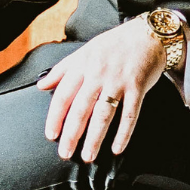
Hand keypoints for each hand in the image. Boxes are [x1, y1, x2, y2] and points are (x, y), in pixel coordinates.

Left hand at [37, 21, 165, 162]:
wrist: (148, 34)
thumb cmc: (116, 43)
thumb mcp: (85, 51)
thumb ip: (62, 69)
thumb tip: (42, 84)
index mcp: (83, 64)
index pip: (63, 94)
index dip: (55, 117)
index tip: (51, 134)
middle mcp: (98, 73)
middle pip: (81, 109)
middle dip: (71, 134)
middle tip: (65, 153)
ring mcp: (118, 81)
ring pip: (103, 115)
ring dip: (94, 138)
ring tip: (88, 155)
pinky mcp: (137, 87)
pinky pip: (130, 114)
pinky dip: (123, 133)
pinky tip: (117, 148)